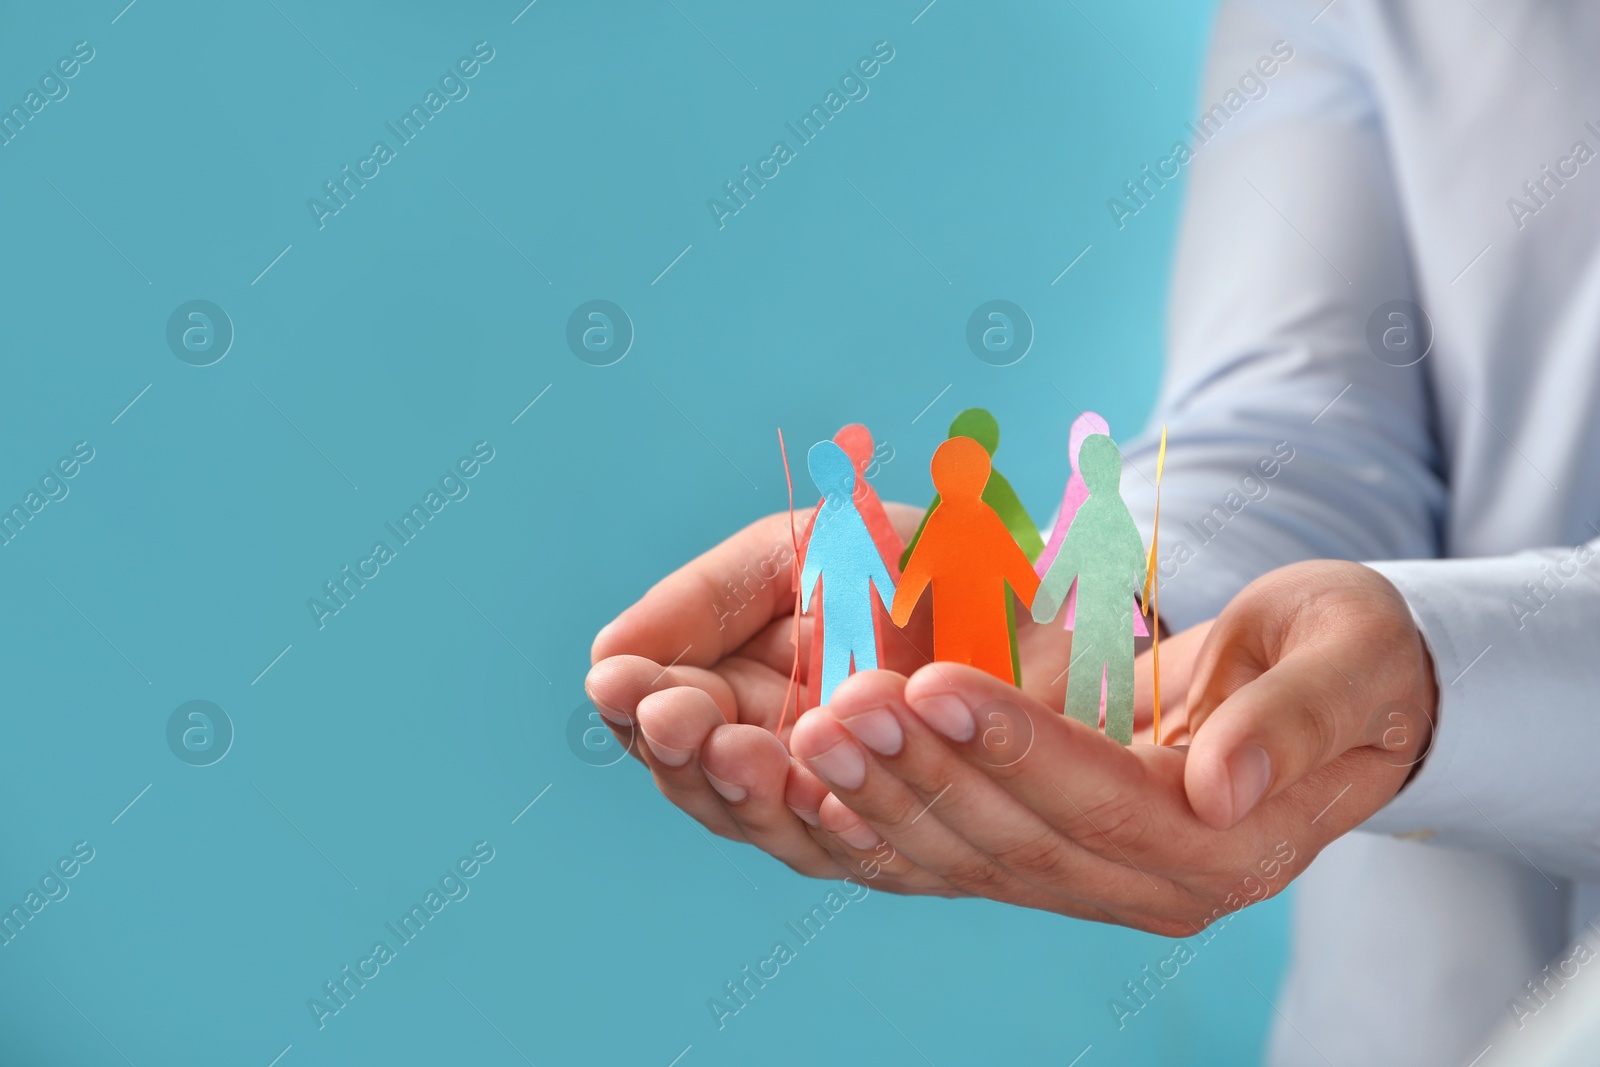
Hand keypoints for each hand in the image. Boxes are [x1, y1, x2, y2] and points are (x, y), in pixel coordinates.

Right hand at [585, 504, 1089, 890]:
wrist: (1053, 578)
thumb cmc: (920, 558)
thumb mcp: (798, 553)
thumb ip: (703, 601)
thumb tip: (605, 662)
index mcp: (744, 696)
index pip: (665, 722)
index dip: (640, 710)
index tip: (625, 686)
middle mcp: (788, 764)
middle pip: (709, 790)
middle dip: (689, 756)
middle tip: (678, 720)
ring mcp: (853, 806)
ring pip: (780, 830)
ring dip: (756, 794)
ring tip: (740, 748)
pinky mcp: (928, 835)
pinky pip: (877, 849)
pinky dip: (847, 820)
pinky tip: (823, 789)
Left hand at [791, 560, 1434, 932]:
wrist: (1339, 697)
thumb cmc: (1349, 659)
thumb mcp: (1348, 662)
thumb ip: (1294, 721)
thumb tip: (1227, 784)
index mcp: (1235, 842)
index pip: (1107, 802)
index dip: (1017, 745)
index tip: (932, 682)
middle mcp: (1163, 884)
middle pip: (1022, 839)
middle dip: (926, 768)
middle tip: (840, 704)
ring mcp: (1103, 882)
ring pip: (975, 856)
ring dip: (890, 793)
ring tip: (818, 728)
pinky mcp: (1058, 860)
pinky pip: (959, 860)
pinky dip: (890, 826)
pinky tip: (824, 784)